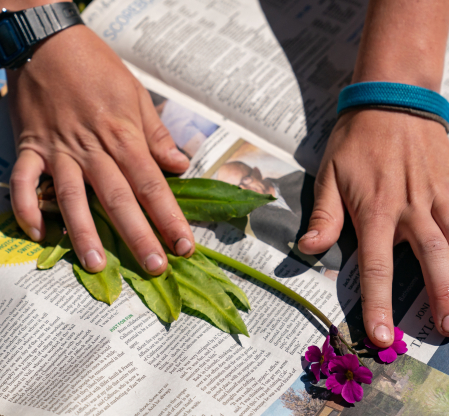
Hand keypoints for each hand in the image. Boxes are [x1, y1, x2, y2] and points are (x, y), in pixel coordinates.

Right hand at [8, 25, 194, 274]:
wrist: (47, 41)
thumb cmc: (97, 67)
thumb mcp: (136, 95)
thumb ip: (157, 134)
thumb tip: (180, 166)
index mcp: (124, 136)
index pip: (152, 185)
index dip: (170, 217)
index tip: (184, 245)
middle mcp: (93, 149)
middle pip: (119, 199)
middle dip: (138, 236)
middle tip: (154, 268)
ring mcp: (58, 151)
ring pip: (73, 198)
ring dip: (84, 233)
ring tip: (96, 265)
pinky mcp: (29, 148)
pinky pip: (24, 183)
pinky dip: (26, 209)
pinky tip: (38, 235)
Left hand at [298, 109, 448, 347]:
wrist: (391, 101)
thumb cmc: (355, 141)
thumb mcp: (329, 175)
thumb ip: (324, 215)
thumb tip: (308, 248)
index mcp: (376, 211)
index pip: (376, 267)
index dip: (378, 304)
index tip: (381, 335)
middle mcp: (412, 209)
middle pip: (432, 261)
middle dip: (441, 298)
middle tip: (445, 331)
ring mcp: (440, 196)